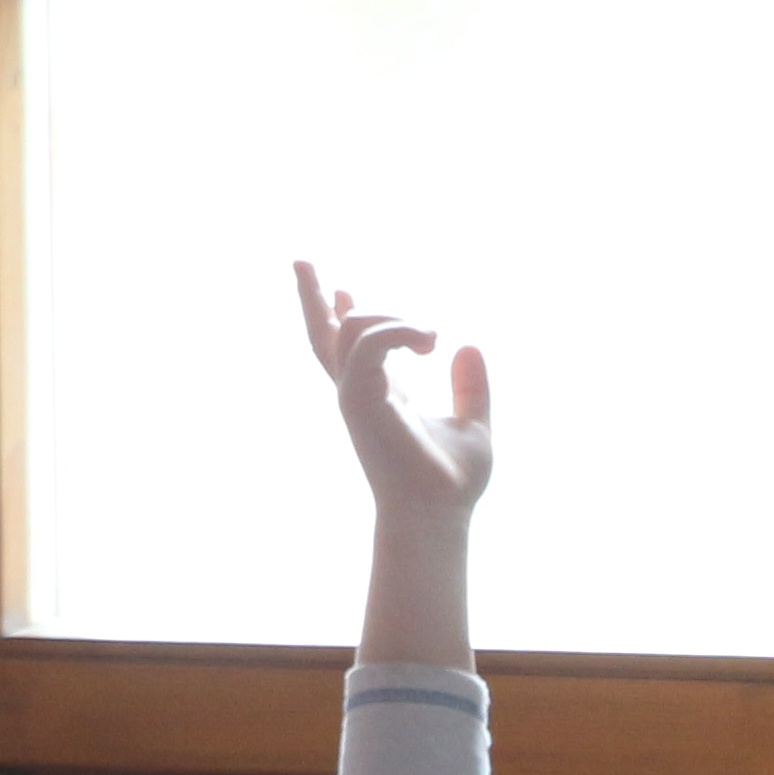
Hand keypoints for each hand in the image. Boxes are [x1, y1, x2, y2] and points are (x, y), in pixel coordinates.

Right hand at [292, 260, 489, 518]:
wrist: (438, 516)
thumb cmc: (453, 482)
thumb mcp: (473, 424)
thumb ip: (470, 387)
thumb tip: (469, 346)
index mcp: (381, 395)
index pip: (352, 349)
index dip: (345, 316)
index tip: (346, 290)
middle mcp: (360, 392)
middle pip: (323, 336)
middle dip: (311, 297)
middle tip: (300, 259)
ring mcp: (354, 395)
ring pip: (347, 330)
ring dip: (389, 317)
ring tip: (430, 336)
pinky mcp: (358, 400)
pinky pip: (366, 344)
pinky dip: (395, 330)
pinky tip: (427, 339)